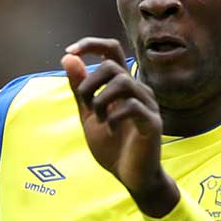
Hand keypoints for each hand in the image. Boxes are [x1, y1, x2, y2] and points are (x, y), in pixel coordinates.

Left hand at [62, 38, 176, 216]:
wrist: (131, 176)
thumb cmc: (113, 146)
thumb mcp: (88, 115)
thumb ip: (80, 88)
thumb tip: (68, 57)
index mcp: (122, 85)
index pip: (111, 49)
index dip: (90, 44)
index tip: (70, 51)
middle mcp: (138, 89)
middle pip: (111, 65)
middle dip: (89, 83)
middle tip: (85, 105)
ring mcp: (148, 104)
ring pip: (122, 82)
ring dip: (101, 100)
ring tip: (99, 120)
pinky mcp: (152, 122)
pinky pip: (132, 106)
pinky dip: (114, 117)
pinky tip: (110, 130)